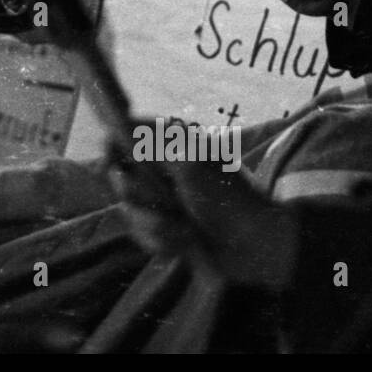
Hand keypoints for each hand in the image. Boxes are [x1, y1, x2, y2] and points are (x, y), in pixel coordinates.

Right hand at [108, 139, 299, 289]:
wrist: (257, 245)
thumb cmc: (230, 198)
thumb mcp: (191, 165)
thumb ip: (152, 146)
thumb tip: (122, 125)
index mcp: (172, 145)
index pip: (125, 134)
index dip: (113, 147)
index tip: (114, 164)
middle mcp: (162, 170)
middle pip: (120, 177)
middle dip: (141, 198)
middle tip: (165, 203)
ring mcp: (162, 201)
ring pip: (130, 211)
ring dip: (158, 225)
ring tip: (186, 229)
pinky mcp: (164, 230)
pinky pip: (143, 235)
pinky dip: (164, 242)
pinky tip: (187, 243)